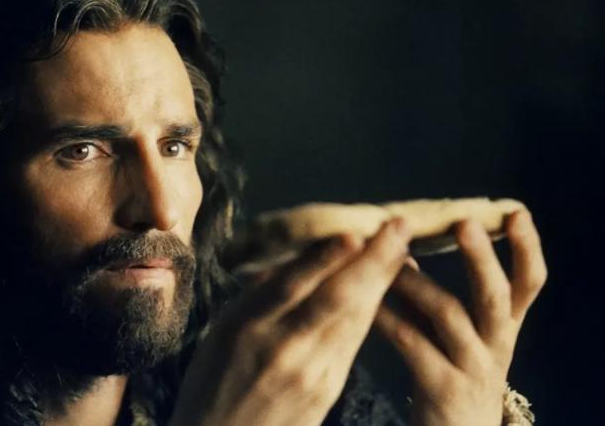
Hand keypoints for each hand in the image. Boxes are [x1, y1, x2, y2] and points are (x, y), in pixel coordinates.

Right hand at [170, 220, 412, 425]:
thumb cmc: (212, 384)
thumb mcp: (220, 332)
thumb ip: (257, 296)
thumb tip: (288, 257)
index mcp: (246, 326)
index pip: (293, 283)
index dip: (328, 257)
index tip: (355, 230)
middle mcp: (281, 347)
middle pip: (336, 298)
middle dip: (373, 260)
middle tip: (399, 227)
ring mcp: (309, 371)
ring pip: (353, 318)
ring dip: (382, 282)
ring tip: (403, 252)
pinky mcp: (327, 388)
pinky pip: (352, 341)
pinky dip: (370, 311)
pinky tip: (383, 291)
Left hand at [374, 210, 546, 425]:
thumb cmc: (453, 371)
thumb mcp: (459, 334)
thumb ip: (438, 295)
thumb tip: (403, 248)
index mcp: (505, 326)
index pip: (529, 282)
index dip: (527, 247)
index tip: (516, 211)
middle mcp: (496, 343)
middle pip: (497, 296)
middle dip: (481, 258)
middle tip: (462, 222)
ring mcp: (472, 367)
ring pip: (450, 316)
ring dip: (419, 282)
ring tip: (392, 257)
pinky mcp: (442, 387)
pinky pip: (413, 343)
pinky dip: (389, 317)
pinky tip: (368, 301)